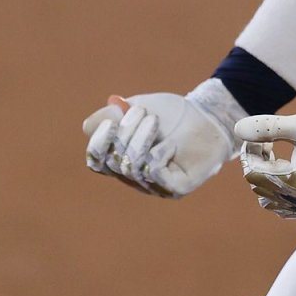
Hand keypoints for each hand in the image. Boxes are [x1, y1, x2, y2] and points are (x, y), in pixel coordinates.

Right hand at [82, 78, 244, 198]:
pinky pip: (155, 173)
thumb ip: (112, 115)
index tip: (110, 121)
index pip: (97, 161)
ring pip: (132, 166)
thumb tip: (87, 127)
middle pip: (114, 161)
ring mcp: (156, 186)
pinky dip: (158, 153)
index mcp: (122, 160)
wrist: (207, 117)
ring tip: (154, 120)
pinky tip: (169, 144)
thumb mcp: (137, 108)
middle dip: (125, 132)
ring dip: (141, 138)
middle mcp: (135, 178)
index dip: (98, 143)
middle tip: (142, 112)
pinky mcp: (176, 188)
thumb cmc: (172, 115)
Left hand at [235, 97, 295, 219]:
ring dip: (270, 180)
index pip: (253, 173)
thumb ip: (267, 127)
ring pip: (275, 203)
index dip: (250, 152)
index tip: (258, 136)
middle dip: (258, 164)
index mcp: (294, 182)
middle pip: (260, 189)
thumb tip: (237, 129)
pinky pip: (292, 209)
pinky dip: (284, 192)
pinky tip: (293, 169)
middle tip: (268, 142)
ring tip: (280, 156)